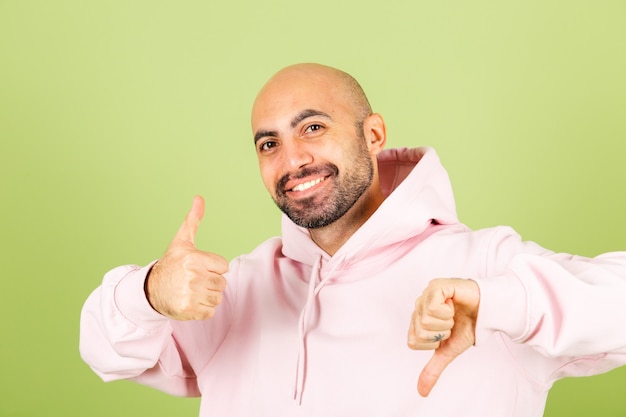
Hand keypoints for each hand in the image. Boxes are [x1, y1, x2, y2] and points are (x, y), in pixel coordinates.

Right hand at [145, 195, 227, 320]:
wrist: (150, 290)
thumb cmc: (171, 264)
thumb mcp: (181, 242)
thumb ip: (193, 220)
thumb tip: (199, 198)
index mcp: (193, 258)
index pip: (223, 266)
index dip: (213, 267)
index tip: (197, 267)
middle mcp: (193, 276)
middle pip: (222, 283)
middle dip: (210, 282)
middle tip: (193, 280)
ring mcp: (191, 294)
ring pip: (217, 297)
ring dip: (207, 296)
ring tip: (191, 290)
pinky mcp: (189, 310)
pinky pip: (210, 311)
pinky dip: (202, 309)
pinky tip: (190, 302)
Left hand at [407, 278, 479, 396]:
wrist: (488, 312)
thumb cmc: (467, 327)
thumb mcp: (448, 351)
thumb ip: (433, 369)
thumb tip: (421, 391)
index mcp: (418, 320)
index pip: (414, 342)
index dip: (433, 343)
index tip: (445, 334)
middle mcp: (419, 306)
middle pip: (420, 332)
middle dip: (441, 332)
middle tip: (451, 323)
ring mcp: (426, 295)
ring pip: (426, 320)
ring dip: (446, 322)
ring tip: (454, 314)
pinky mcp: (436, 286)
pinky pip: (433, 306)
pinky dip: (448, 312)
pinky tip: (453, 304)